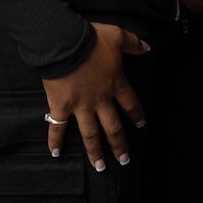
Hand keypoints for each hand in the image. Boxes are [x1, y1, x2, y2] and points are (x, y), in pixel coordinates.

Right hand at [42, 22, 149, 169]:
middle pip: (113, 127)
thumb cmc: (90, 39)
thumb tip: (147, 47)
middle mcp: (100, 100)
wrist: (63, 43)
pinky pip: (57, 127)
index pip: (131, 104)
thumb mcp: (117, 36)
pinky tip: (55, 153)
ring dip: (95, 152)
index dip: (137, 115)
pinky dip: (55, 140)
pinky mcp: (60, 106)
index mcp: (115, 84)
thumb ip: (133, 43)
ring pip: (91, 134)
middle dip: (120, 145)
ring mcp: (80, 106)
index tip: (141, 125)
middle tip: (124, 160)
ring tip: (100, 167)